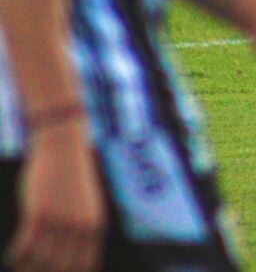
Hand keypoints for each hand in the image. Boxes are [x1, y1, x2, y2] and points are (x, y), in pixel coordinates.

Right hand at [6, 125, 104, 271]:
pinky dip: (16, 256)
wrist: (64, 146)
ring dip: (27, 268)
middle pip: (60, 267)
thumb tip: (70, 248)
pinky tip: (10, 258)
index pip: (84, 264)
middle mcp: (79, 226)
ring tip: (19, 268)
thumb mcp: (84, 202)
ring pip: (40, 259)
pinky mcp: (38, 213)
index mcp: (94, 225)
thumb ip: (81, 226)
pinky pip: (24, 245)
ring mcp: (59, 220)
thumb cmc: (72, 175)